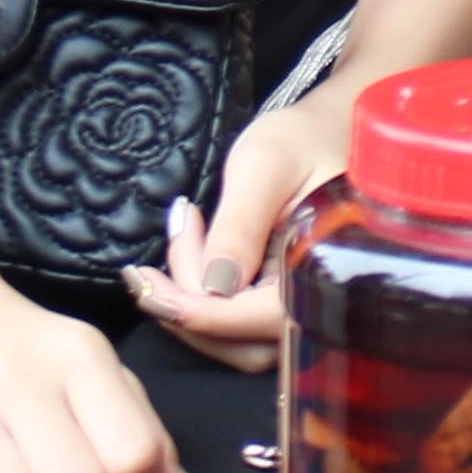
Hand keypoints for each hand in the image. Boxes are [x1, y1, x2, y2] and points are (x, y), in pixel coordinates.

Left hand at [132, 88, 352, 372]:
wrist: (330, 131)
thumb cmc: (303, 139)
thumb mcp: (265, 166)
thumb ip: (239, 226)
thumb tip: (214, 289)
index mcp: (327, 273)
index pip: (250, 318)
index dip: (188, 306)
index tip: (141, 279)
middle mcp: (322, 305)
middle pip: (238, 339)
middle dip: (187, 296)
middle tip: (179, 230)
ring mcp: (306, 311)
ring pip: (234, 341)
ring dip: (191, 298)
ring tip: (187, 232)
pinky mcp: (288, 307)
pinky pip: (238, 327)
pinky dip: (204, 299)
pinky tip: (197, 253)